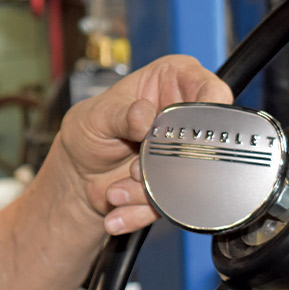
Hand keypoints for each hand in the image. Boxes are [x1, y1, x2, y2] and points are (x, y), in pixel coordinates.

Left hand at [57, 54, 232, 234]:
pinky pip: (171, 203)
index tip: (190, 129)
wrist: (78, 174)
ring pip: (187, 178)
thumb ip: (121, 115)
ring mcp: (183, 153)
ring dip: (146, 190)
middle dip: (164, 163)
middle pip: (203, 141)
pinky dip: (140, 209)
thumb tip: (144, 115)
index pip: (210, 88)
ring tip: (114, 189)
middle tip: (131, 170)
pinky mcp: (177, 185)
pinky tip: (118, 206)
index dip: (208, 108)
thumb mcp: (97, 116)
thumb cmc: (88, 131)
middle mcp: (184, 116)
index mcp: (173, 80)